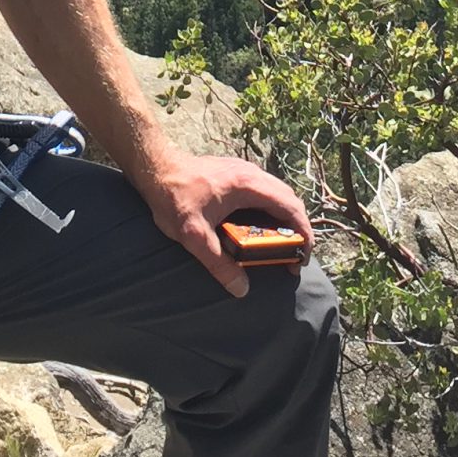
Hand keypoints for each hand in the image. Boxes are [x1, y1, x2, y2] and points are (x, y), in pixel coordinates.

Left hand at [134, 152, 313, 297]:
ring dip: (285, 219)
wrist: (154, 167)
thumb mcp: (193, 236)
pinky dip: (272, 211)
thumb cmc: (172, 197)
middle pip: (289, 200)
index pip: (290, 207)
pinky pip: (265, 192)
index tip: (301, 257)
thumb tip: (241, 288)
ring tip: (279, 247)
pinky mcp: (236, 174)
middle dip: (297, 229)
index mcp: (247, 185)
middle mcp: (251, 174)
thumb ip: (218, 263)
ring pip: (278, 194)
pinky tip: (259, 229)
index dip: (303, 233)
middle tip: (292, 257)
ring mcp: (244, 171)